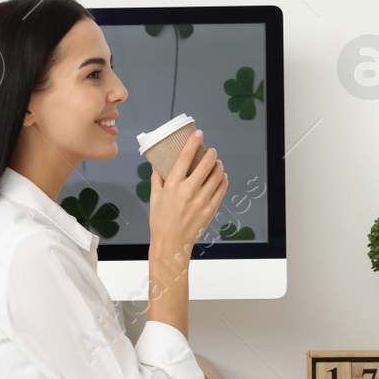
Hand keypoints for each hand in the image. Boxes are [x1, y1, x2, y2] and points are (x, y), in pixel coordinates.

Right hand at [148, 130, 226, 258]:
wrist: (171, 244)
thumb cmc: (161, 222)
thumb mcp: (154, 198)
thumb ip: (157, 179)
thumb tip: (157, 165)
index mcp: (173, 185)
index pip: (185, 157)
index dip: (193, 142)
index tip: (198, 134)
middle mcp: (188, 191)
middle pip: (206, 164)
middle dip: (211, 153)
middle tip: (211, 151)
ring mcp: (201, 201)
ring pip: (216, 176)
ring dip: (219, 166)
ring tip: (217, 163)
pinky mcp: (210, 210)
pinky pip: (221, 190)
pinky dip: (223, 181)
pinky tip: (222, 177)